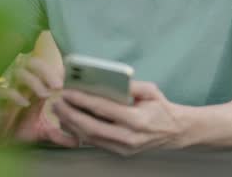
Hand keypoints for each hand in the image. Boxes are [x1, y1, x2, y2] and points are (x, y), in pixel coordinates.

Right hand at [0, 54, 77, 146]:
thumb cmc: (20, 129)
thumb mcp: (43, 132)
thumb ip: (60, 135)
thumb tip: (77, 141)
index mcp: (36, 87)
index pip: (45, 69)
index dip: (55, 70)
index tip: (68, 79)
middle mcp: (23, 85)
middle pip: (32, 64)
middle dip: (46, 71)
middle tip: (59, 85)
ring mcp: (11, 91)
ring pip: (19, 73)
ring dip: (33, 81)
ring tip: (45, 95)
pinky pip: (4, 91)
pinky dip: (15, 95)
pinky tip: (25, 104)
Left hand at [53, 81, 186, 155]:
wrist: (174, 131)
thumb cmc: (161, 108)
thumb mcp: (151, 91)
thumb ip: (131, 85)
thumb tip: (108, 78)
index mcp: (137, 119)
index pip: (103, 109)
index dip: (83, 100)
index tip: (67, 92)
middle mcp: (128, 137)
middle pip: (91, 127)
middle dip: (70, 115)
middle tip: (57, 102)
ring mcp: (123, 148)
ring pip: (90, 138)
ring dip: (71, 125)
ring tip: (60, 112)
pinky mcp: (120, 152)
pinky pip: (95, 143)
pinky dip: (80, 133)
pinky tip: (71, 123)